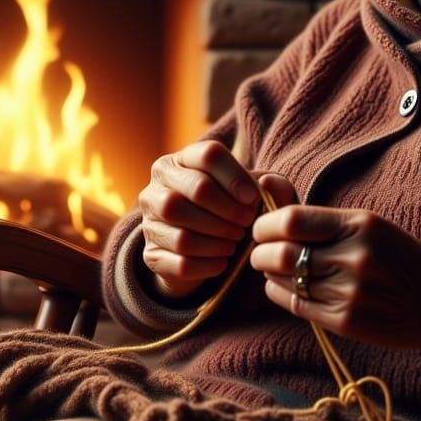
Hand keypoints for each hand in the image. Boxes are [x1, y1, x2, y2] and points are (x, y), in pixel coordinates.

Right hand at [139, 140, 258, 298]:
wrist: (200, 247)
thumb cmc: (231, 209)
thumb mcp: (253, 193)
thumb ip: (272, 184)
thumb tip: (265, 184)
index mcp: (180, 161)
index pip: (209, 154)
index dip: (236, 177)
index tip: (253, 199)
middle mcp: (157, 187)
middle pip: (197, 191)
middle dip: (229, 211)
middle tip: (245, 224)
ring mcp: (148, 222)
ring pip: (184, 232)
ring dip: (218, 241)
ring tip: (233, 243)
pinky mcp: (150, 255)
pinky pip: (180, 263)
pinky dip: (208, 265)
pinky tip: (222, 262)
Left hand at [249, 205, 420, 353]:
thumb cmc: (397, 256)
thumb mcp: (367, 224)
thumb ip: (318, 215)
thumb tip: (266, 184)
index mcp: (360, 225)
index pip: (292, 220)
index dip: (266, 224)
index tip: (262, 228)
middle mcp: (354, 257)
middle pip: (281, 252)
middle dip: (259, 252)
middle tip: (260, 251)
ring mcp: (350, 292)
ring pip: (284, 279)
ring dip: (269, 273)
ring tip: (274, 268)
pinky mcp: (345, 321)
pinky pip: (295, 304)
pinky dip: (280, 292)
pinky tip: (286, 286)